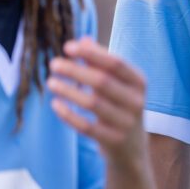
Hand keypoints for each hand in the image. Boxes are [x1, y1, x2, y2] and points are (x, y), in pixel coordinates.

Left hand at [48, 37, 149, 169]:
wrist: (132, 148)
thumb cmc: (120, 107)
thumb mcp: (117, 84)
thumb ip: (100, 63)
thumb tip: (82, 40)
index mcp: (139, 82)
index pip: (115, 63)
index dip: (92, 54)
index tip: (67, 47)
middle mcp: (136, 101)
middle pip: (102, 81)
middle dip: (76, 71)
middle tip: (53, 64)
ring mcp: (126, 122)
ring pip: (93, 103)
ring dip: (69, 91)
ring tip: (50, 82)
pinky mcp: (113, 141)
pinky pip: (86, 127)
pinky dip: (69, 114)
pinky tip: (55, 104)